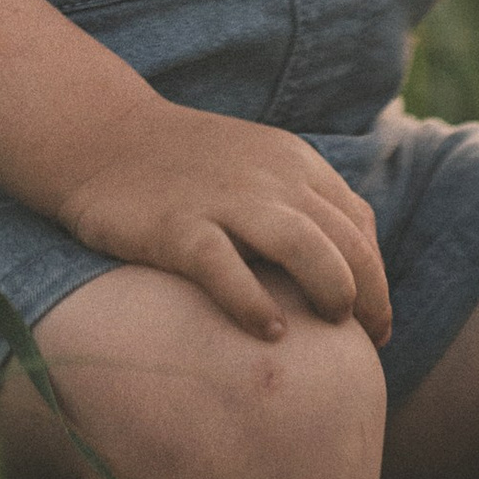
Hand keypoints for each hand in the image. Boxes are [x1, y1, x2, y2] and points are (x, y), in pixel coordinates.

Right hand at [53, 101, 392, 347]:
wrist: (102, 136)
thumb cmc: (183, 165)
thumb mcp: (256, 165)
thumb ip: (298, 202)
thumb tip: (343, 270)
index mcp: (292, 162)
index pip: (357, 223)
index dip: (377, 276)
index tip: (375, 322)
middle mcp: (269, 177)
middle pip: (344, 242)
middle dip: (367, 297)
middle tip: (368, 342)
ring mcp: (224, 200)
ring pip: (304, 247)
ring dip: (332, 293)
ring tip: (330, 331)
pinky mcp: (177, 227)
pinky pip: (227, 269)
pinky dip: (256, 304)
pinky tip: (270, 333)